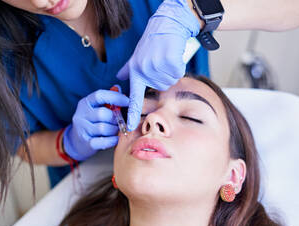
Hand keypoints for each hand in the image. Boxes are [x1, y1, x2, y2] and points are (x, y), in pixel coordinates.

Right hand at [63, 88, 128, 160]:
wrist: (77, 142)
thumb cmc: (93, 123)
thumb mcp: (97, 109)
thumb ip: (108, 100)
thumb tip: (119, 88)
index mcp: (85, 103)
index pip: (99, 95)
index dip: (115, 97)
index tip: (128, 101)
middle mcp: (81, 115)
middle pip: (102, 113)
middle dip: (115, 119)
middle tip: (120, 122)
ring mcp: (82, 129)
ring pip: (103, 128)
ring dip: (114, 130)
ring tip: (116, 131)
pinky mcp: (86, 143)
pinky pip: (103, 142)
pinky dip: (112, 141)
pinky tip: (115, 139)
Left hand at [117, 0, 199, 130]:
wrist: (166, 25)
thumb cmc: (153, 42)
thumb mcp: (136, 55)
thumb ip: (129, 69)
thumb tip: (119, 77)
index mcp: (136, 71)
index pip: (134, 97)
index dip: (132, 113)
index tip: (129, 126)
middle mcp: (145, 70)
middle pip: (161, 88)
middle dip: (164, 77)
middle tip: (161, 62)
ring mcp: (156, 67)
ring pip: (170, 81)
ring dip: (171, 71)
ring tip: (166, 57)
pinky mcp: (169, 62)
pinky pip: (178, 73)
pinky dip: (178, 65)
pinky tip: (173, 55)